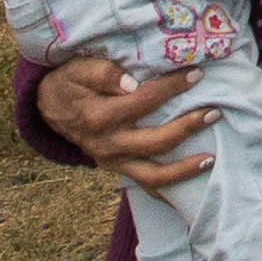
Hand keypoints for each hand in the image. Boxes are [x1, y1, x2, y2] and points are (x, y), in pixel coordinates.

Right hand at [37, 52, 216, 190]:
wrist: (48, 108)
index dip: (171, 88)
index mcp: (97, 117)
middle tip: (213, 112)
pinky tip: (193, 187)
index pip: (142, 101)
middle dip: (187, 128)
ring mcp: (113, 162)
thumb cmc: (69, 82)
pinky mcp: (118, 170)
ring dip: (184, 169)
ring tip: (211, 159)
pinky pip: (146, 186)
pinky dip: (169, 191)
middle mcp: (107, 145)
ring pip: (153, 175)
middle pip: (155, 142)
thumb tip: (132, 82)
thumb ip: (103, 73)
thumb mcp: (77, 70)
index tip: (196, 74)